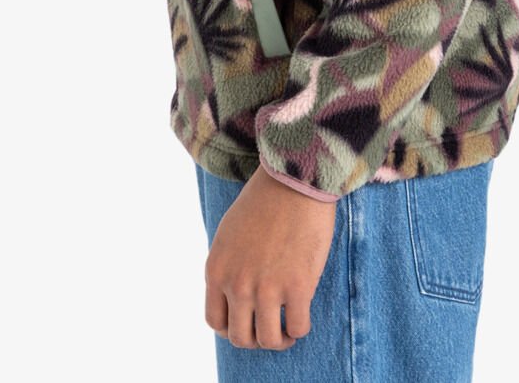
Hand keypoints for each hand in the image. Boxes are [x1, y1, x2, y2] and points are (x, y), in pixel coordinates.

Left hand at [204, 164, 336, 349]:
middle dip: (256, 338)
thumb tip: (235, 295)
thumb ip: (228, 267)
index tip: (248, 321)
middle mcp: (236, 285)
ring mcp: (266, 289)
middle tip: (270, 327)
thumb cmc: (264, 200)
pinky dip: (300, 328)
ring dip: (280, 339)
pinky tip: (303, 313)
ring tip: (289, 329)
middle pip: (240, 337)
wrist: (293, 179)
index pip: (215, 322)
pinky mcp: (297, 286)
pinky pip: (298, 328)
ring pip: (268, 340)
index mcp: (216, 270)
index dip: (232, 328)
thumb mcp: (229, 234)